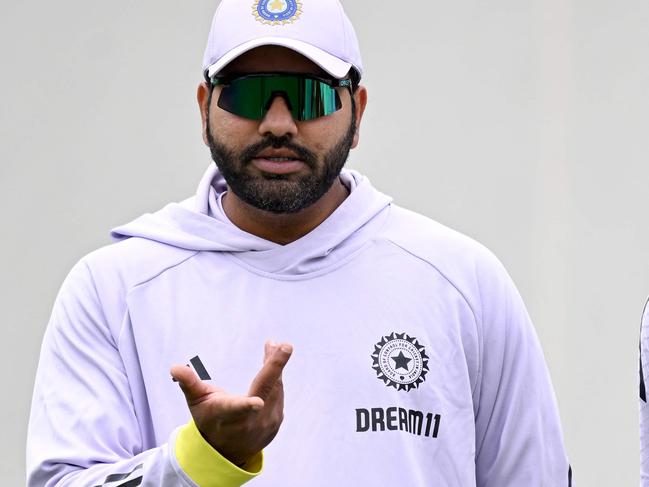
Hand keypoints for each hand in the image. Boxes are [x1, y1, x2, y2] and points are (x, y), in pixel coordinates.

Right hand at [170, 341, 292, 466]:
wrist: (228, 451)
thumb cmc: (209, 419)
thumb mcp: (196, 402)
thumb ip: (189, 383)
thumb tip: (174, 368)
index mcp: (226, 415)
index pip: (235, 410)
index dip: (246, 406)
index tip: (257, 403)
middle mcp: (249, 422)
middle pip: (265, 390)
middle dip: (275, 366)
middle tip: (284, 345)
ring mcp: (266, 424)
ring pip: (276, 387)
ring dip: (276, 365)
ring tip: (277, 345)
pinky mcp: (277, 421)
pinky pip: (279, 392)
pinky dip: (278, 376)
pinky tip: (275, 360)